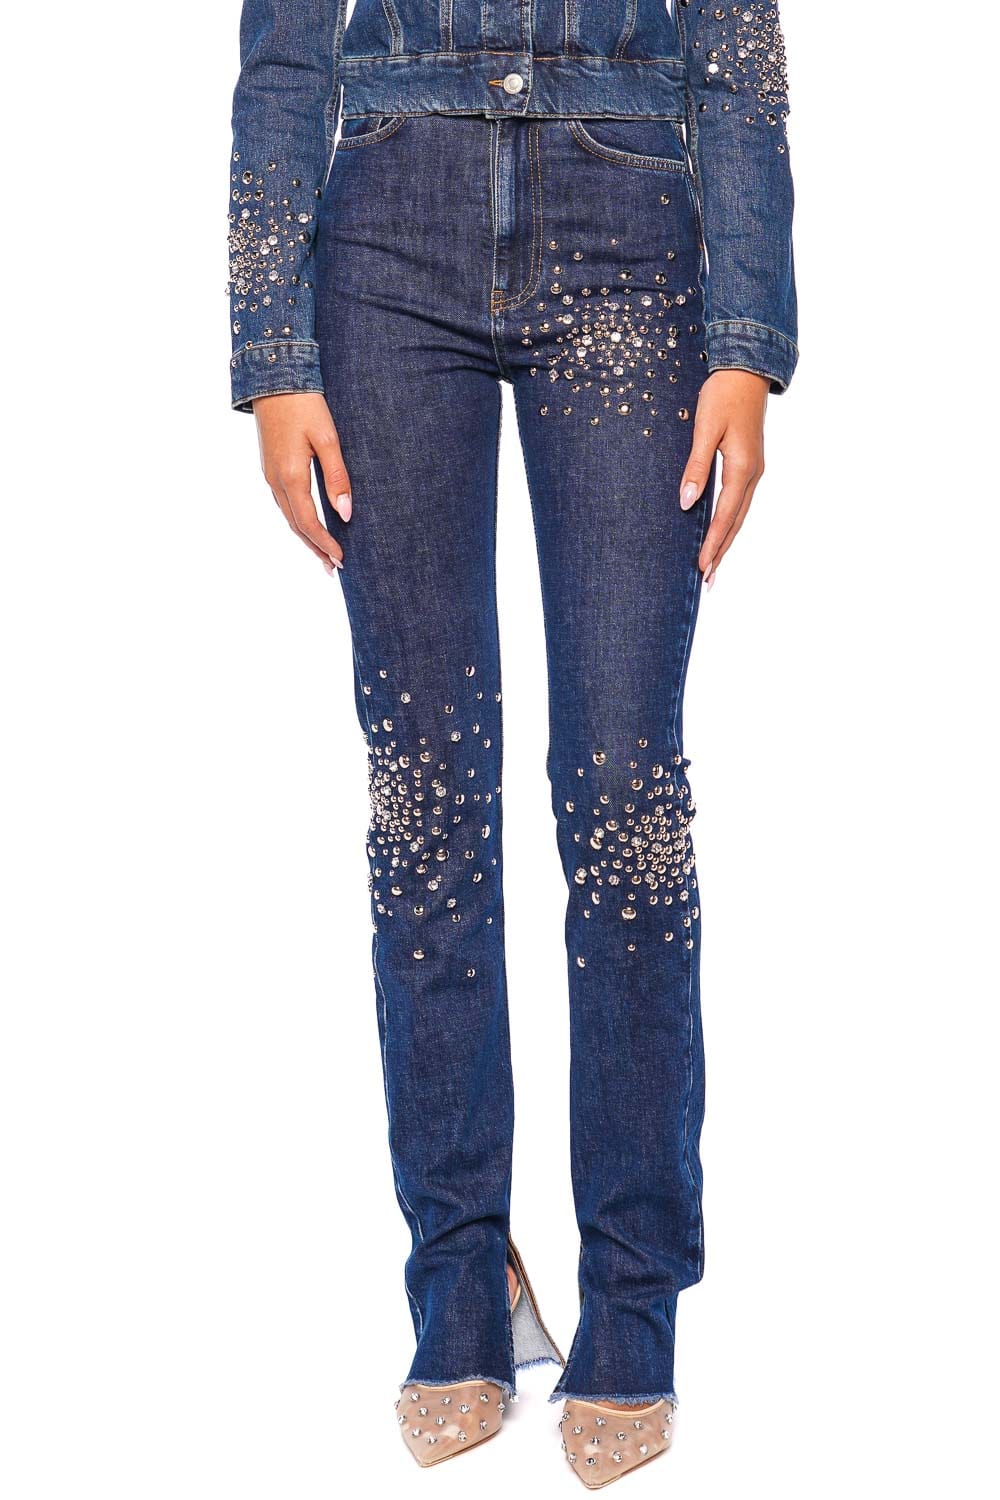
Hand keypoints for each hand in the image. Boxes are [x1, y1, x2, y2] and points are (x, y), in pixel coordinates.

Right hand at [253, 392, 351, 572]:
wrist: (275, 378)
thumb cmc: (305, 405)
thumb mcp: (327, 439)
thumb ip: (338, 477)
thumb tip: (346, 513)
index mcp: (291, 476)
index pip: (309, 523)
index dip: (325, 544)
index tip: (341, 560)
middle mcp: (276, 480)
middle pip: (296, 526)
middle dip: (315, 548)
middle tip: (333, 568)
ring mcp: (270, 474)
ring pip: (288, 516)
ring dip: (305, 538)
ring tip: (323, 554)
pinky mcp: (270, 467)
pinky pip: (284, 503)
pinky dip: (297, 521)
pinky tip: (308, 524)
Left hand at [678, 370, 768, 587]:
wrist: (746, 369)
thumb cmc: (723, 395)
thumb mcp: (705, 430)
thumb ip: (696, 467)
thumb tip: (687, 503)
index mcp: (743, 469)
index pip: (725, 516)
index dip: (712, 544)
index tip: (702, 568)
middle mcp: (753, 474)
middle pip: (735, 522)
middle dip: (721, 552)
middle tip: (708, 580)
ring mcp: (754, 470)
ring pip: (739, 515)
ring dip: (726, 540)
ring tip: (714, 565)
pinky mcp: (749, 464)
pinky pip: (739, 502)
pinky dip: (729, 522)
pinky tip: (721, 532)